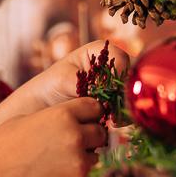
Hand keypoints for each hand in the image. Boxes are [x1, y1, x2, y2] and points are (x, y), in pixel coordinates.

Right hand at [0, 97, 105, 176]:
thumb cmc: (1, 149)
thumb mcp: (23, 120)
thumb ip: (50, 116)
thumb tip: (64, 116)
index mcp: (62, 114)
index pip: (94, 106)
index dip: (90, 114)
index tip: (83, 122)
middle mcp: (75, 135)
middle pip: (101, 132)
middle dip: (91, 138)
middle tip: (75, 147)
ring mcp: (79, 162)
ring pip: (98, 157)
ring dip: (87, 160)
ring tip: (65, 165)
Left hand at [11, 40, 130, 112]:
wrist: (44, 105)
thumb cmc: (51, 84)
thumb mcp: (63, 79)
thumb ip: (84, 83)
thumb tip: (101, 94)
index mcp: (99, 52)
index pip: (120, 57)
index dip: (120, 72)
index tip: (110, 87)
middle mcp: (111, 67)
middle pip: (130, 77)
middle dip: (125, 93)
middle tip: (116, 108)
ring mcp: (114, 86)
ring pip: (132, 95)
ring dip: (127, 107)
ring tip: (115, 121)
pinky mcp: (115, 103)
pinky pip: (127, 109)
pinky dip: (124, 117)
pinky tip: (114, 124)